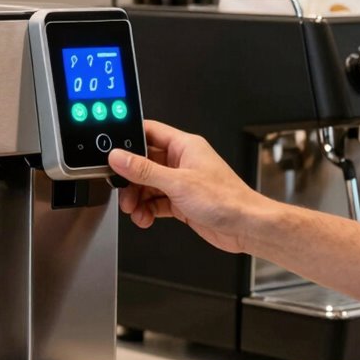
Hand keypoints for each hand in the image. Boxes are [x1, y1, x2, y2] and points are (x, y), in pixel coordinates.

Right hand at [108, 120, 266, 253]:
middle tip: (124, 192)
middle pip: (144, 163)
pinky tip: (145, 217)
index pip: (149, 132)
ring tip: (135, 210)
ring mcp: (182, 182)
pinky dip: (147, 210)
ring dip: (137, 198)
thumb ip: (144, 170)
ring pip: (148, 185)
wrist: (246, 226)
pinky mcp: (182, 201)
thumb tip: (119, 157)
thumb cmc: (226, 200)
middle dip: (131, 180)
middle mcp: (182, 161)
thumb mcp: (177, 183)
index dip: (129, 140)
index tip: (113, 154)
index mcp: (185, 146)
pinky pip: (156, 201)